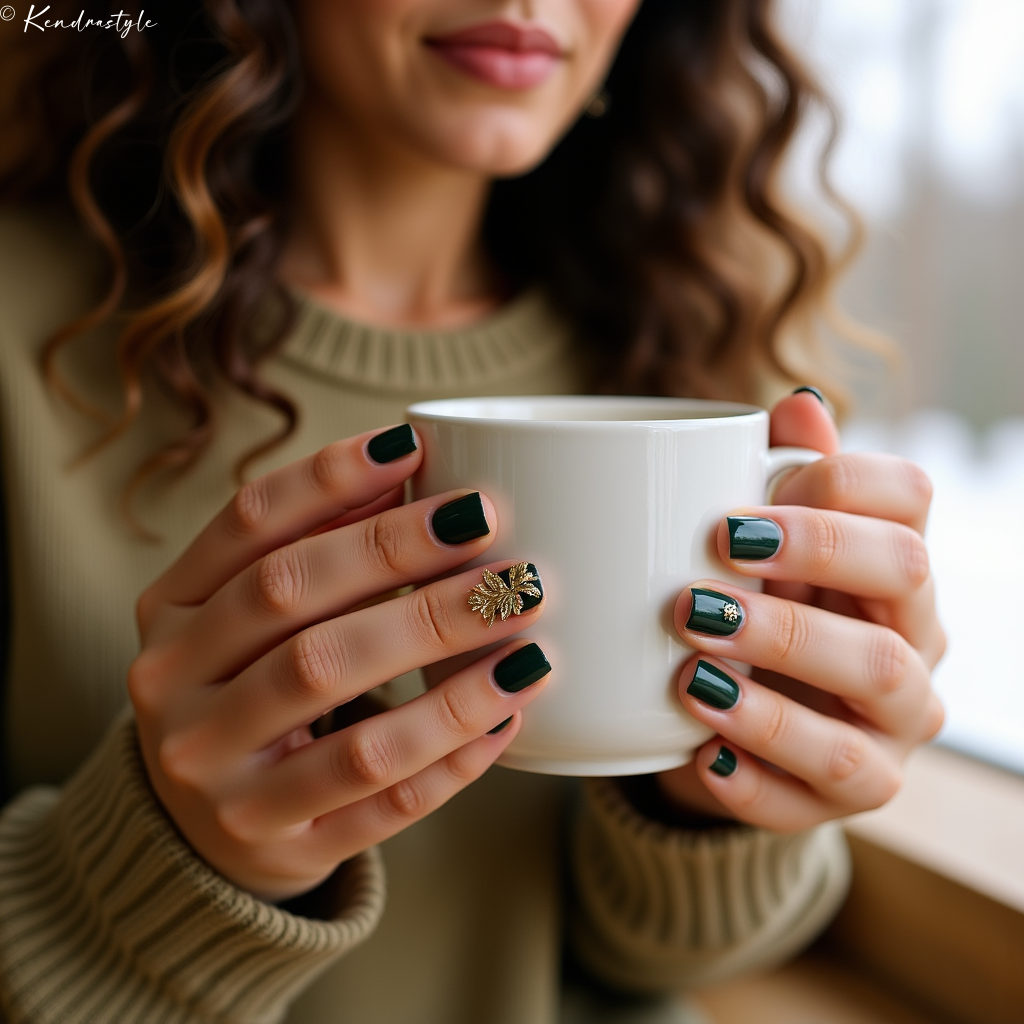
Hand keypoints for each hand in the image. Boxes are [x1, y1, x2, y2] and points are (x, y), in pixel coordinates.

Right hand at [129, 427, 548, 899]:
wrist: (199, 833)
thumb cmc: (250, 690)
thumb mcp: (250, 616)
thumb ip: (314, 544)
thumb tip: (409, 464)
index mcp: (172, 610)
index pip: (249, 521)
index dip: (331, 478)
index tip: (415, 447)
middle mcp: (174, 686)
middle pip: (290, 597)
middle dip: (399, 556)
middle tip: (493, 535)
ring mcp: (215, 772)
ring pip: (336, 696)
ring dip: (442, 657)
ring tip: (526, 629)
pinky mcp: (272, 841)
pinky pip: (377, 796)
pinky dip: (451, 754)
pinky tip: (508, 717)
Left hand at [657, 391, 945, 830]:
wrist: (724, 724)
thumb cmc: (748, 616)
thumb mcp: (753, 554)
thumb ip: (772, 481)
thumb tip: (797, 406)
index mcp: (888, 562)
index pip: (908, 496)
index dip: (836, 486)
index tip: (735, 512)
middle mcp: (912, 635)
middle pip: (905, 577)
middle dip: (806, 563)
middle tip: (700, 588)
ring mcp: (894, 722)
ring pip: (879, 687)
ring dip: (780, 676)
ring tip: (687, 675)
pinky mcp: (855, 793)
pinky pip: (827, 792)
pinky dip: (758, 776)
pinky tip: (700, 756)